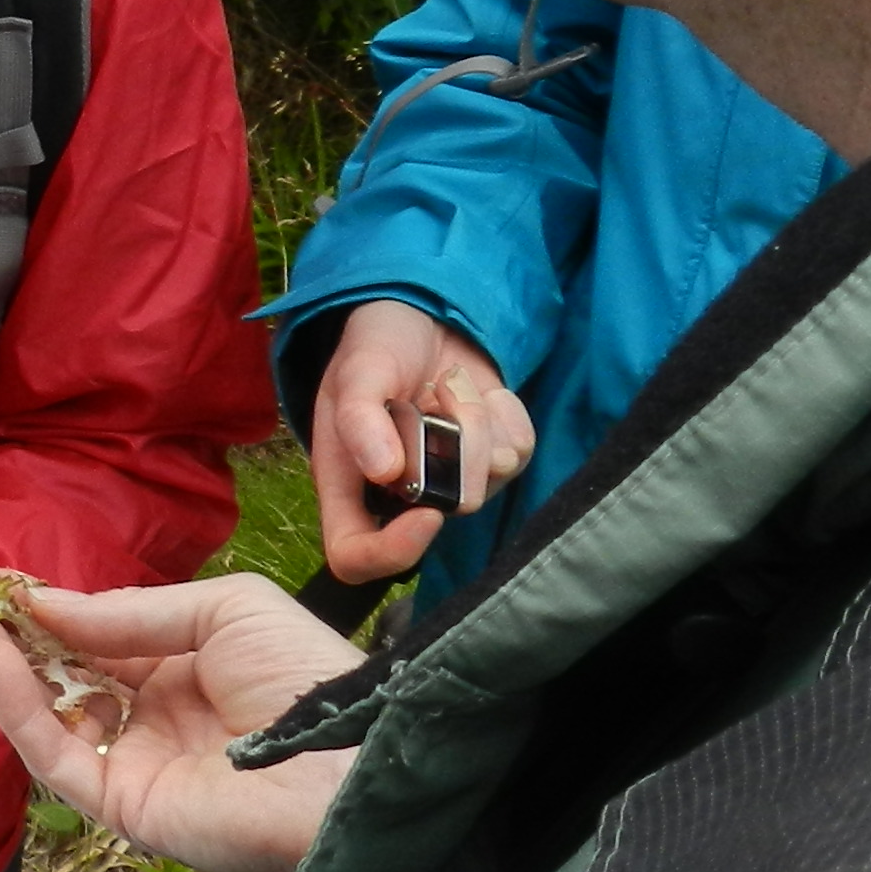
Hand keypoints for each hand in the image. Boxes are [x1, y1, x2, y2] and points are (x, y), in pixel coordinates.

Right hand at [0, 576, 366, 871]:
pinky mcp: (120, 807)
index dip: (43, 617)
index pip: (93, 645)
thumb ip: (128, 611)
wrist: (348, 757)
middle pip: (58, 684)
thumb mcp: (221, 610)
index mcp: (180, 676)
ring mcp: (132, 767)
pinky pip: (53, 755)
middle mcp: (150, 724)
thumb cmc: (303, 674)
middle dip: (3, 644)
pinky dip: (17, 706)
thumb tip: (42, 604)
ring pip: (44, 721)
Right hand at [311, 303, 535, 584]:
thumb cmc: (374, 346)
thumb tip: (385, 472)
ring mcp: (455, 478)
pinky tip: (480, 389)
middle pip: (449, 512)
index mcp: (350, 484)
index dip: (393, 552)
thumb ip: (359, 418)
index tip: (429, 513)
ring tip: (447, 384)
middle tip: (435, 395)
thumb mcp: (355, 371)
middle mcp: (403, 494)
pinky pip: (520, 452)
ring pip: (492, 480)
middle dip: (456, 448)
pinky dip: (507, 412)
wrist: (420, 312)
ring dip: (477, 419)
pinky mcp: (493, 455)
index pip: (357, 558)